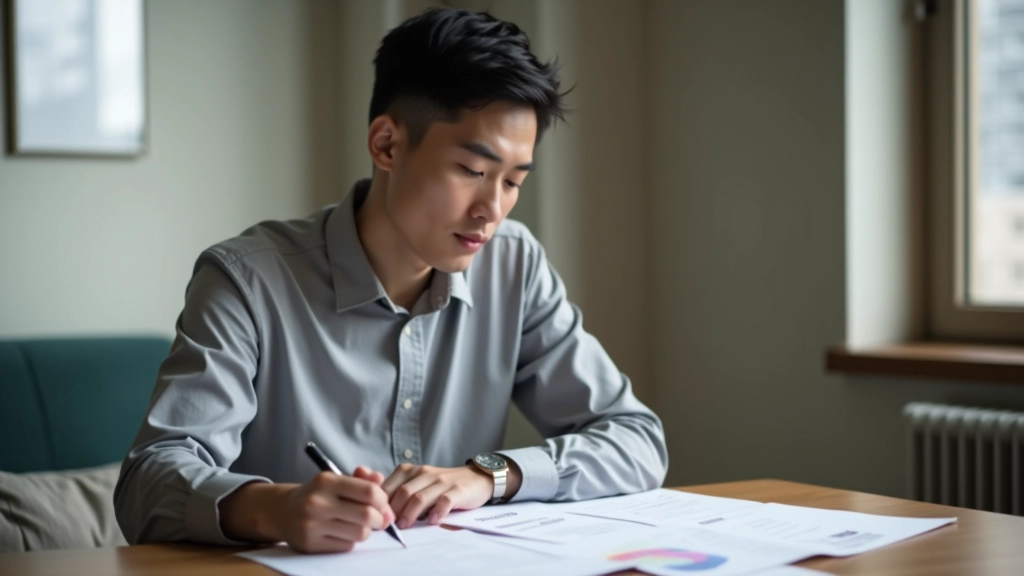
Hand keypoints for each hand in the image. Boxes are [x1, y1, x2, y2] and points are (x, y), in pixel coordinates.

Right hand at [278, 466, 394, 552]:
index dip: (382, 500)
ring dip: (366, 531)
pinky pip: (346, 546)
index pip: (369, 492)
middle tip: (377, 519)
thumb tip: (380, 480)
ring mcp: (312, 525)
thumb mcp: (336, 480)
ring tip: (358, 525)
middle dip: (379, 519)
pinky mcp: (310, 544)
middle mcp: (318, 502)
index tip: (381, 503)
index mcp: (327, 481)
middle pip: (367, 515)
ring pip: (359, 533)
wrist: (283, 511)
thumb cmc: (318, 494)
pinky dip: (351, 541)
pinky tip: (343, 533)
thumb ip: (361, 479)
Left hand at [382, 464, 493, 527]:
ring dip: (410, 514)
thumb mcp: (418, 485)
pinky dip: (436, 513)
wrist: (475, 478)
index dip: (381, 505)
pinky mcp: (457, 490)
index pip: (389, 486)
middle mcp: (424, 472)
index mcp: (410, 471)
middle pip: (403, 493)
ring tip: (405, 526)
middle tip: (390, 527)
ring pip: (420, 497)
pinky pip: (444, 501)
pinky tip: (432, 522)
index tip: (378, 520)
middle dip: (393, 512)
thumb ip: (400, 494)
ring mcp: (442, 481)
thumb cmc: (441, 487)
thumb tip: (379, 514)